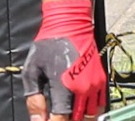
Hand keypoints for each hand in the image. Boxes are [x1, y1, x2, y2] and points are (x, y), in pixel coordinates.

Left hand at [21, 0, 105, 120]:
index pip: (60, 120)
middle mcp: (82, 89)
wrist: (70, 23)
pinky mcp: (101, 80)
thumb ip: (34, 97)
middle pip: (78, 119)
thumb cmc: (50, 42)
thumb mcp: (32, 70)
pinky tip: (80, 105)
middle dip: (65, 119)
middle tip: (55, 115)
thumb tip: (37, 118)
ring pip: (90, 115)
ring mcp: (94, 85)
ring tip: (67, 113)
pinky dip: (90, 109)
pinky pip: (99, 104)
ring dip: (79, 116)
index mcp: (64, 87)